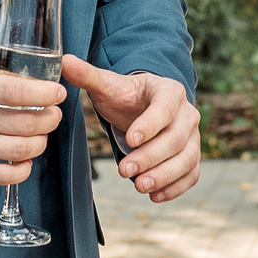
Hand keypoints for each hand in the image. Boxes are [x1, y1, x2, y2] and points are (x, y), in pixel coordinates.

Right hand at [0, 67, 65, 185]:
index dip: (46, 93)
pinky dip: (23, 169)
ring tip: (41, 136)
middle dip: (50, 118)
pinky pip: (4, 176)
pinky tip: (25, 159)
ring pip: (20, 149)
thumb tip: (30, 83)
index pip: (18, 91)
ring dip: (40, 143)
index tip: (58, 93)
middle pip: (25, 122)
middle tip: (53, 115)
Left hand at [63, 57, 202, 202]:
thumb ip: (88, 76)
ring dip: (165, 175)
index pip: (165, 107)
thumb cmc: (127, 96)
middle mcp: (187, 114)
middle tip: (125, 170)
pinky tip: (154, 195)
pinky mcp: (191, 156)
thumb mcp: (108, 85)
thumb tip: (65, 61)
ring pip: (187, 158)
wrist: (146, 106)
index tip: (130, 139)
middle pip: (176, 138)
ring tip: (139, 186)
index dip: (150, 124)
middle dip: (151, 157)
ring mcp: (192, 137)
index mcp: (169, 91)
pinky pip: (191, 174)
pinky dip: (176, 187)